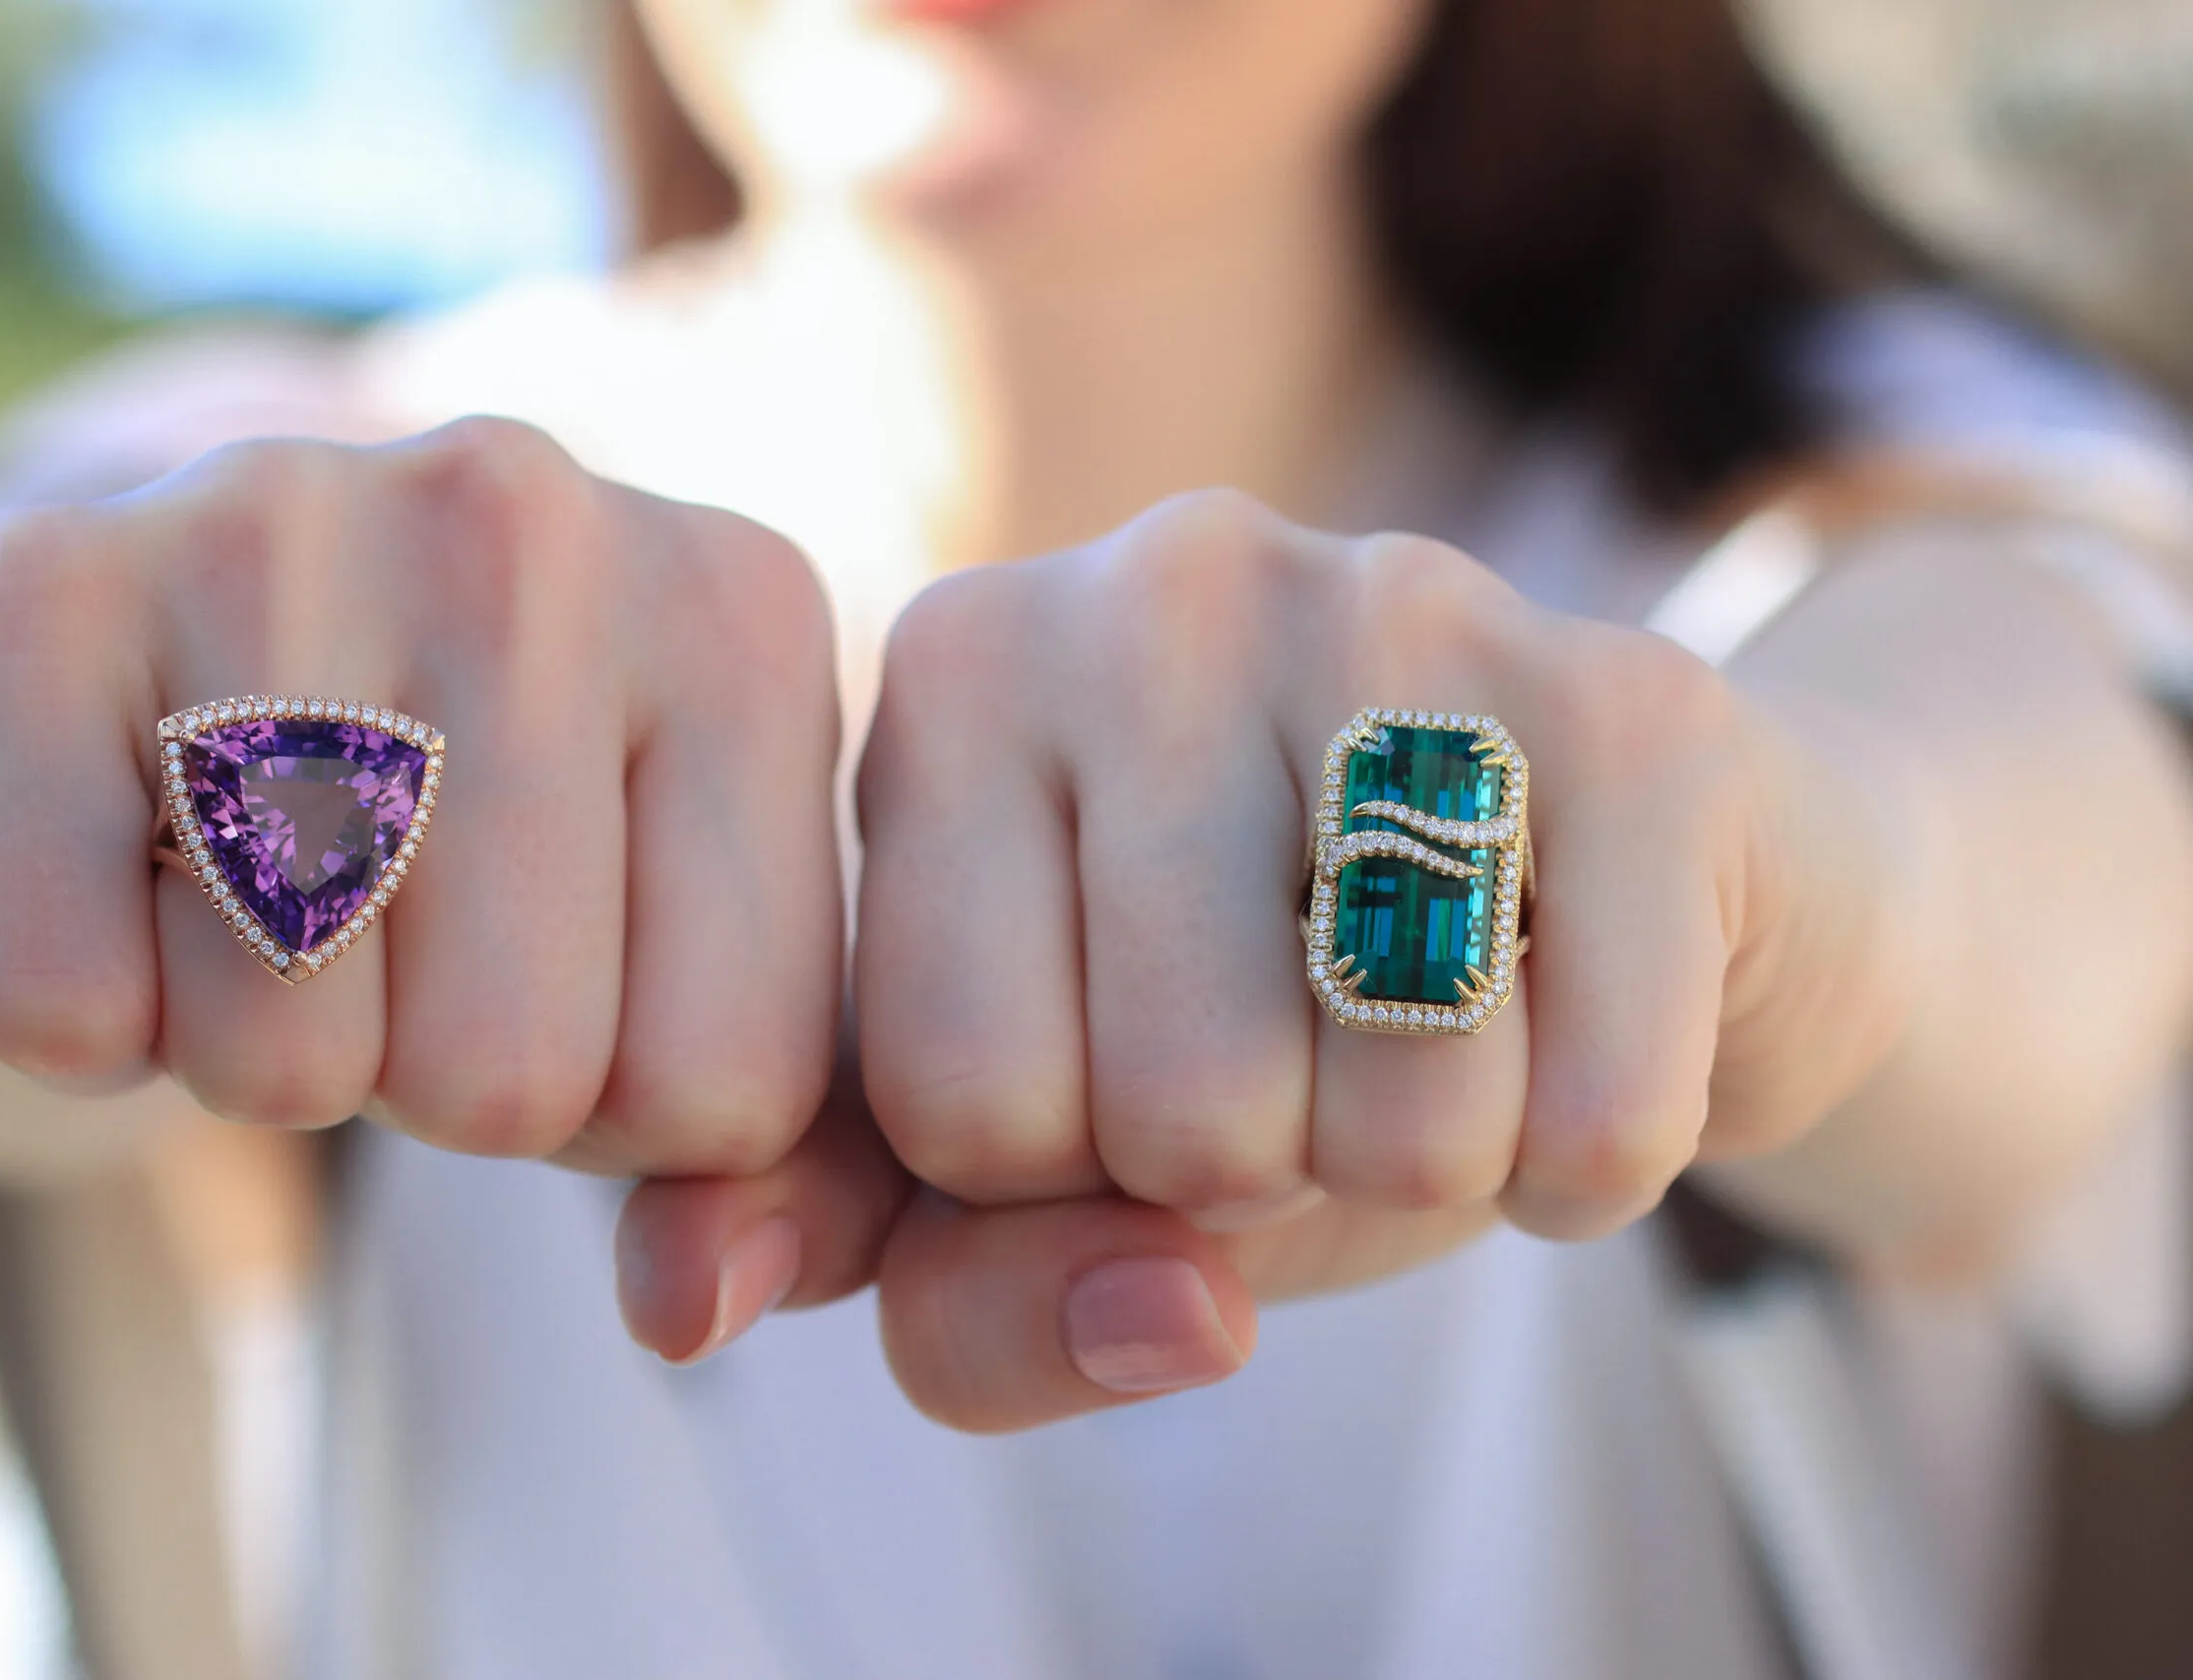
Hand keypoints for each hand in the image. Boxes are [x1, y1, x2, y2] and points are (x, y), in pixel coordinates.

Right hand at [0, 418, 843, 1172]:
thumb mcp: (673, 988)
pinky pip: (62, 1006)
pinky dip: (75, 1013)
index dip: (623, 1116)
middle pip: (515, 1083)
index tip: (559, 971)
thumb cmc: (461, 864)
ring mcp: (276, 515)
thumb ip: (775, 1182)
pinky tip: (111, 859)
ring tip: (256, 889)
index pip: (736, 1087)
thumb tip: (693, 1313)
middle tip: (387, 934)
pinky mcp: (29, 587)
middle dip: (437, 1085)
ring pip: (287, 1062)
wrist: (136, 669)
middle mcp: (532, 520)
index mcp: (745, 615)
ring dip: (260, 1054)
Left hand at [622, 489, 1915, 1428]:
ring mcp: (1398, 605)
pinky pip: (1593, 1111)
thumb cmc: (1284, 1030)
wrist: (1615, 901)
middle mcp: (1150, 586)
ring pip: (1387, 1116)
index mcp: (953, 679)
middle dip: (1255, 1168)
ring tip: (1435, 1031)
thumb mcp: (1055, 1161)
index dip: (1058, 1169)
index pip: (949, 1102)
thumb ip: (869, 1243)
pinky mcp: (1634, 697)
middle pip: (1170, 1113)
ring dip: (1426, 1166)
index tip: (1129, 1058)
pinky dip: (1590, 1162)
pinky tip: (1572, 1040)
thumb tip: (695, 1306)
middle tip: (1308, 1042)